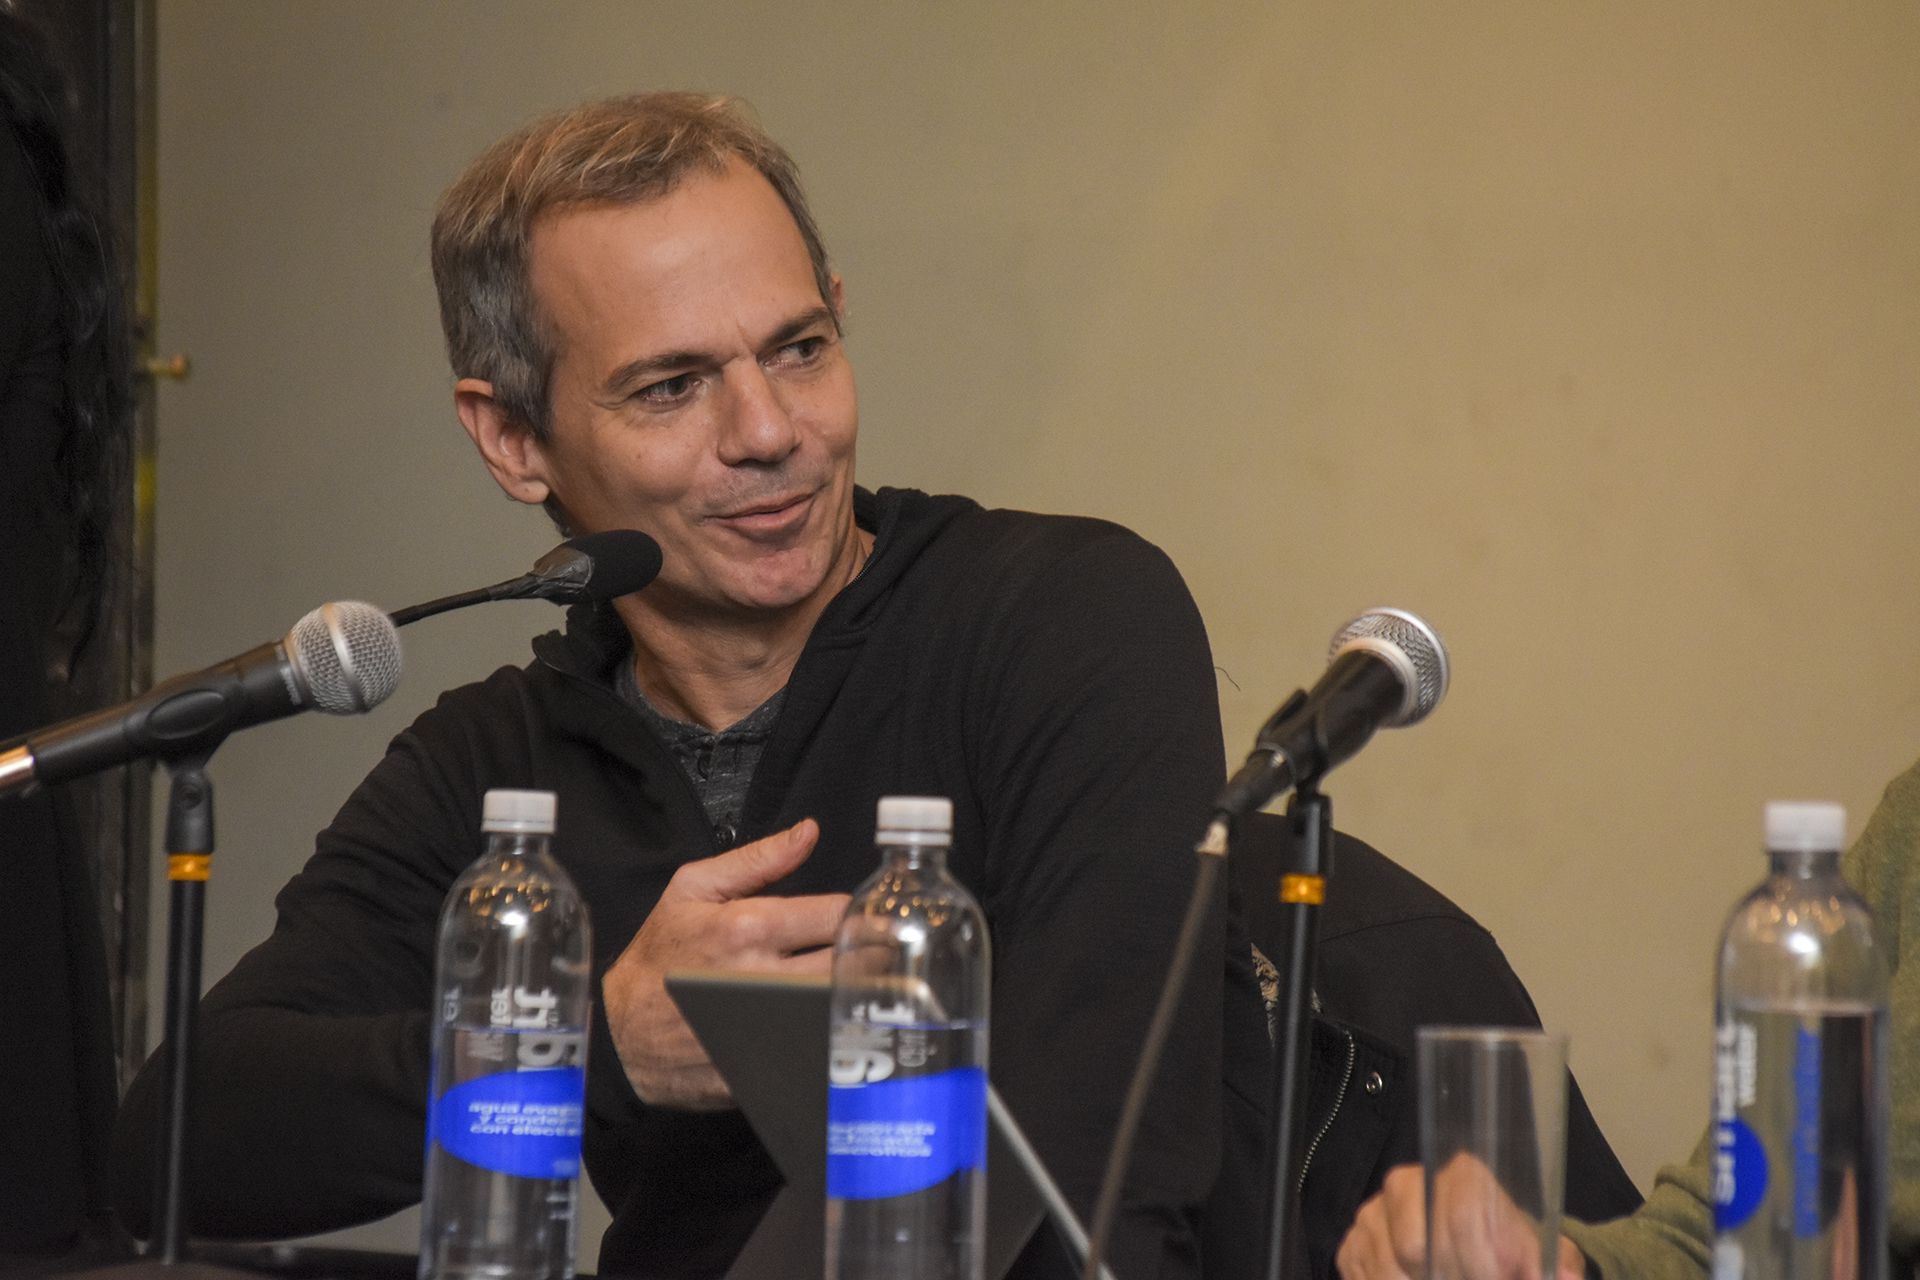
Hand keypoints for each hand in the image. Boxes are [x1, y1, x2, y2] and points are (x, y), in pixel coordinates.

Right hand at [601, 819, 848, 1108]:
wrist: (621, 1031)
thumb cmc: (657, 956)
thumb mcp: (692, 889)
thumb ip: (757, 859)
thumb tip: (807, 833)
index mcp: (749, 926)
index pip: (837, 914)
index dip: (863, 915)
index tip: (871, 918)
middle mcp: (761, 975)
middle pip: (850, 963)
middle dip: (875, 956)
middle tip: (885, 954)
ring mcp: (764, 1025)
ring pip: (841, 1006)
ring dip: (862, 997)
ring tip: (866, 989)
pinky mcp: (763, 1064)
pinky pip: (818, 1050)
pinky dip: (836, 1038)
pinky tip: (838, 1029)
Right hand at [1336, 1160, 1587, 1279]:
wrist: (1481, 1255)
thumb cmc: (1510, 1255)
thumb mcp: (1543, 1258)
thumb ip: (1557, 1265)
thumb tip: (1562, 1277)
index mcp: (1462, 1176)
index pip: (1461, 1215)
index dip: (1481, 1264)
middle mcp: (1409, 1182)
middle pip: (1416, 1245)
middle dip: (1448, 1277)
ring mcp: (1374, 1213)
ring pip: (1388, 1267)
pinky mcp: (1353, 1243)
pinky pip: (1364, 1276)